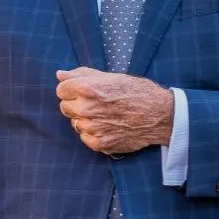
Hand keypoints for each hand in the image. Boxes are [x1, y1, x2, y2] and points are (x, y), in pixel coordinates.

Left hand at [56, 68, 174, 153]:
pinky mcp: (98, 143)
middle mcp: (86, 108)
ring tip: (105, 115)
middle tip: (96, 103)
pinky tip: (108, 126)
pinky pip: (84, 137)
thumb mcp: (110, 76)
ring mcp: (92, 127)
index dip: (71, 89)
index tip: (82, 91)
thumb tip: (59, 75)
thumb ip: (81, 74)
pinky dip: (93, 133)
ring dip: (86, 120)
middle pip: (65, 107)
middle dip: (76, 104)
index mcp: (87, 88)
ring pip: (75, 123)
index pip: (61, 89)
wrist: (159, 114)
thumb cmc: (137, 91)